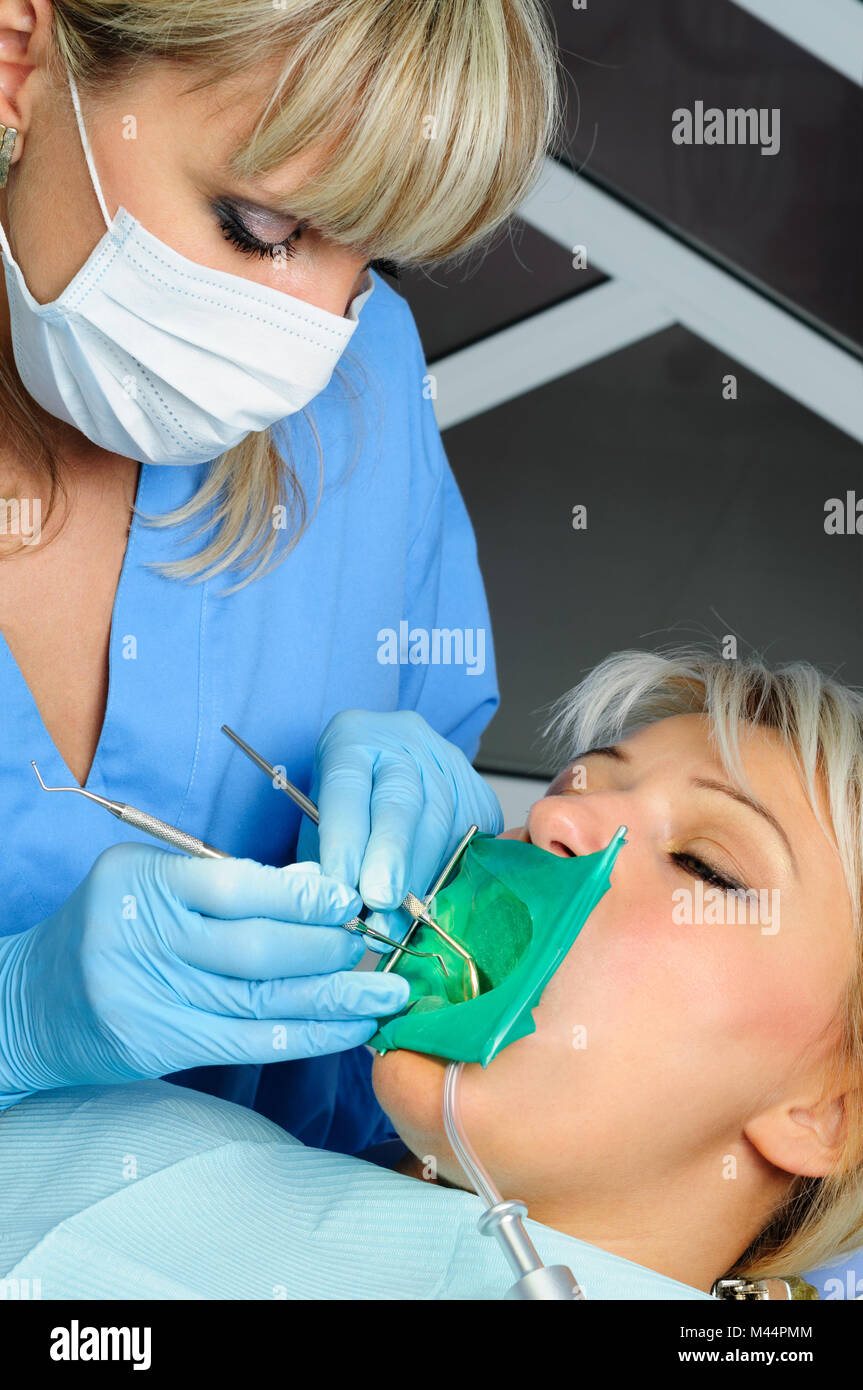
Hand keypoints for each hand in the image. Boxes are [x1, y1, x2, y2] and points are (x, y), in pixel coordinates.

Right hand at [0, 843, 408, 1106]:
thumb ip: (224, 884)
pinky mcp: (154, 1045)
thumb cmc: (109, 926)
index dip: (300, 897)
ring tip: (385, 993)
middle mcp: (138, 938)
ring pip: (257, 1001)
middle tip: (374, 943)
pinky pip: (245, 1043)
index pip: (234, 886)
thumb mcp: (151, 883)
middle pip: (253, 949)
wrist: (30, 1000)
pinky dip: (305, 1037)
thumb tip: (318, 891)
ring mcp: (144, 997)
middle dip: (325, 948)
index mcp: (139, 881)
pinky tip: (349, 1028)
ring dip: (331, 998)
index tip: (348, 898)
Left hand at [298, 709, 502, 941]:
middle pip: (401, 801)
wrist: (390, 765)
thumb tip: (337, 907)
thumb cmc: (349, 800)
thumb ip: (324, 856)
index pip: (347, 787)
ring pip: (440, 824)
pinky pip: (470, 841)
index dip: (344, 839)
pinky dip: (448, 878)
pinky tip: (430, 901)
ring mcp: (448, 765)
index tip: (340, 885)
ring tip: (398, 919)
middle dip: (391, 857)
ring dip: (419, 879)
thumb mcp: (319, 816)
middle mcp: (404, 744)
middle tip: (380, 901)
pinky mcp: (479, 794)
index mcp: (352, 740)